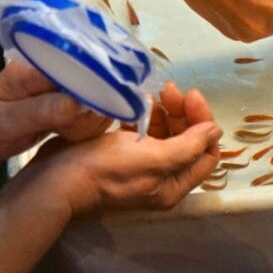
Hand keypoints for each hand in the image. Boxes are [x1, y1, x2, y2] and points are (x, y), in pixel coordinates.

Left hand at [0, 61, 111, 161]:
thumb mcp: (1, 122)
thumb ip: (39, 111)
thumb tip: (77, 104)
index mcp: (39, 65)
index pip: (80, 67)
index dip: (94, 89)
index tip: (87, 117)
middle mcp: (57, 69)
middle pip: (97, 83)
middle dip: (91, 113)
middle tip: (67, 133)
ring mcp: (65, 84)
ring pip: (100, 100)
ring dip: (90, 123)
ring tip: (63, 134)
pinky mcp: (70, 100)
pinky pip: (93, 112)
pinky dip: (88, 128)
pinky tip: (68, 136)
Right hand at [30, 87, 221, 217]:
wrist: (55, 180)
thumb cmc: (106, 169)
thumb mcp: (152, 158)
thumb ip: (188, 146)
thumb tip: (216, 132)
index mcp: (173, 184)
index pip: (206, 152)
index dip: (203, 122)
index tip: (190, 96)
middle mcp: (161, 177)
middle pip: (187, 139)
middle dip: (183, 111)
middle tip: (169, 88)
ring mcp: (140, 165)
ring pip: (165, 132)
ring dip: (164, 110)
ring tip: (153, 92)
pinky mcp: (121, 153)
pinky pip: (143, 130)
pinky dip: (144, 114)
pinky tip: (137, 101)